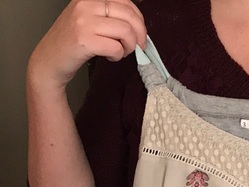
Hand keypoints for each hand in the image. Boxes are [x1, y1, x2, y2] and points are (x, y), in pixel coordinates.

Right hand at [28, 0, 146, 89]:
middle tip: (137, 47)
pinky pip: (116, 48)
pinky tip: (109, 57)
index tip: (140, 34)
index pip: (125, 2)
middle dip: (139, 35)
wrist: (49, 59)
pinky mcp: (84, 40)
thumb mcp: (88, 18)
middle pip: (129, 16)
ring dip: (128, 47)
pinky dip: (118, 56)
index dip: (139, 20)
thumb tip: (137, 24)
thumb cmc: (72, 41)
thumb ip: (109, 15)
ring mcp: (84, 21)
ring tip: (119, 51)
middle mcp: (85, 4)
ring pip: (126, 32)